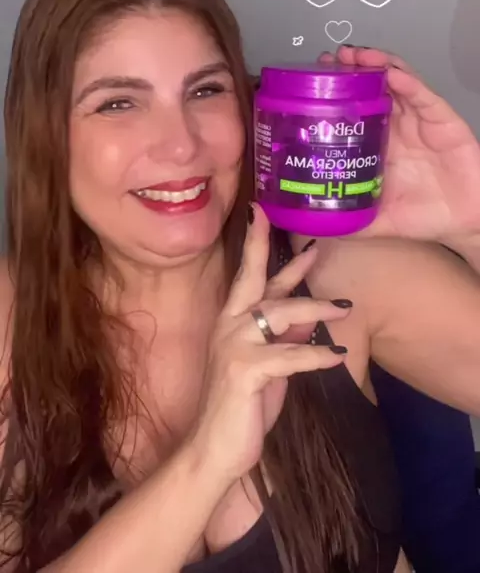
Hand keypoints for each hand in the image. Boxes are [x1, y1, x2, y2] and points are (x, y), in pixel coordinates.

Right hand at [190, 204, 349, 486]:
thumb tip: (308, 315)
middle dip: (279, 255)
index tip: (263, 212)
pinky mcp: (245, 372)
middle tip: (312, 240)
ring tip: (344, 308)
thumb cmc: (242, 407)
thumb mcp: (268, 364)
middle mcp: (228, 327)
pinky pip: (289, 356)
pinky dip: (316, 355)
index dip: (256, 243)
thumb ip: (282, 336)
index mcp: (231, 322)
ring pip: (279, 314)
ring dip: (315, 308)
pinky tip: (337, 356)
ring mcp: (234, 347)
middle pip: (255, 280)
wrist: (215, 449)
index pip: (247, 276)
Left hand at [319, 45, 479, 241]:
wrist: (464, 222)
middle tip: (329, 58)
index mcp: (377, 142)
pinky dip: (407, 82)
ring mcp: (418, 118)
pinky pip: (423, 95)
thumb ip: (346, 220)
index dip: (334, 92)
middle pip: (371, 87)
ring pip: (396, 82)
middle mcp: (395, 124)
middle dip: (350, 69)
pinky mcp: (442, 119)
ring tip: (355, 55)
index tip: (310, 79)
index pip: (352, 108)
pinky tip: (392, 73)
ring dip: (376, 65)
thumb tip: (309, 225)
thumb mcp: (375, 221)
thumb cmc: (422, 215)